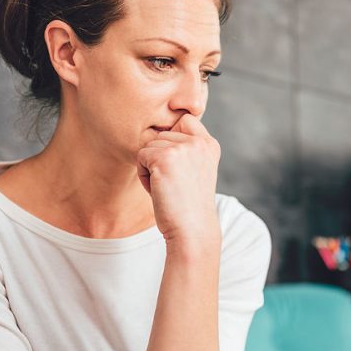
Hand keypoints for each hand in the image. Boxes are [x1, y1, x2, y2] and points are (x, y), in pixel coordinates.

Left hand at [137, 114, 220, 241]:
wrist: (192, 230)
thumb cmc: (188, 205)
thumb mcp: (196, 170)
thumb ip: (187, 149)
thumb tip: (160, 132)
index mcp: (209, 144)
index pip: (185, 120)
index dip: (173, 139)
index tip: (178, 166)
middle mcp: (198, 142)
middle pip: (162, 135)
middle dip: (160, 158)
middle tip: (173, 183)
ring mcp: (182, 148)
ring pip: (150, 146)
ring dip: (151, 167)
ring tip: (167, 187)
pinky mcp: (164, 157)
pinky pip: (140, 157)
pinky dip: (143, 175)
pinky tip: (159, 190)